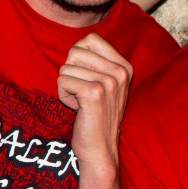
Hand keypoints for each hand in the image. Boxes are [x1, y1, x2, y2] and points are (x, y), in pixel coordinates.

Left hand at [57, 34, 133, 176]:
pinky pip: (62, 80)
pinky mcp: (94, 93)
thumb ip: (95, 63)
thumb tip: (78, 45)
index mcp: (124, 66)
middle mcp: (120, 71)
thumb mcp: (103, 84)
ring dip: (66, 87)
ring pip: (66, 67)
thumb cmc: (96, 115)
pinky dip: (62, 95)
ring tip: (81, 103)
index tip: (86, 79)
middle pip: (75, 51)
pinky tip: (77, 108)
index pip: (89, 39)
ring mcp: (109, 81)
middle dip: (70, 73)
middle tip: (82, 93)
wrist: (100, 149)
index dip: (77, 58)